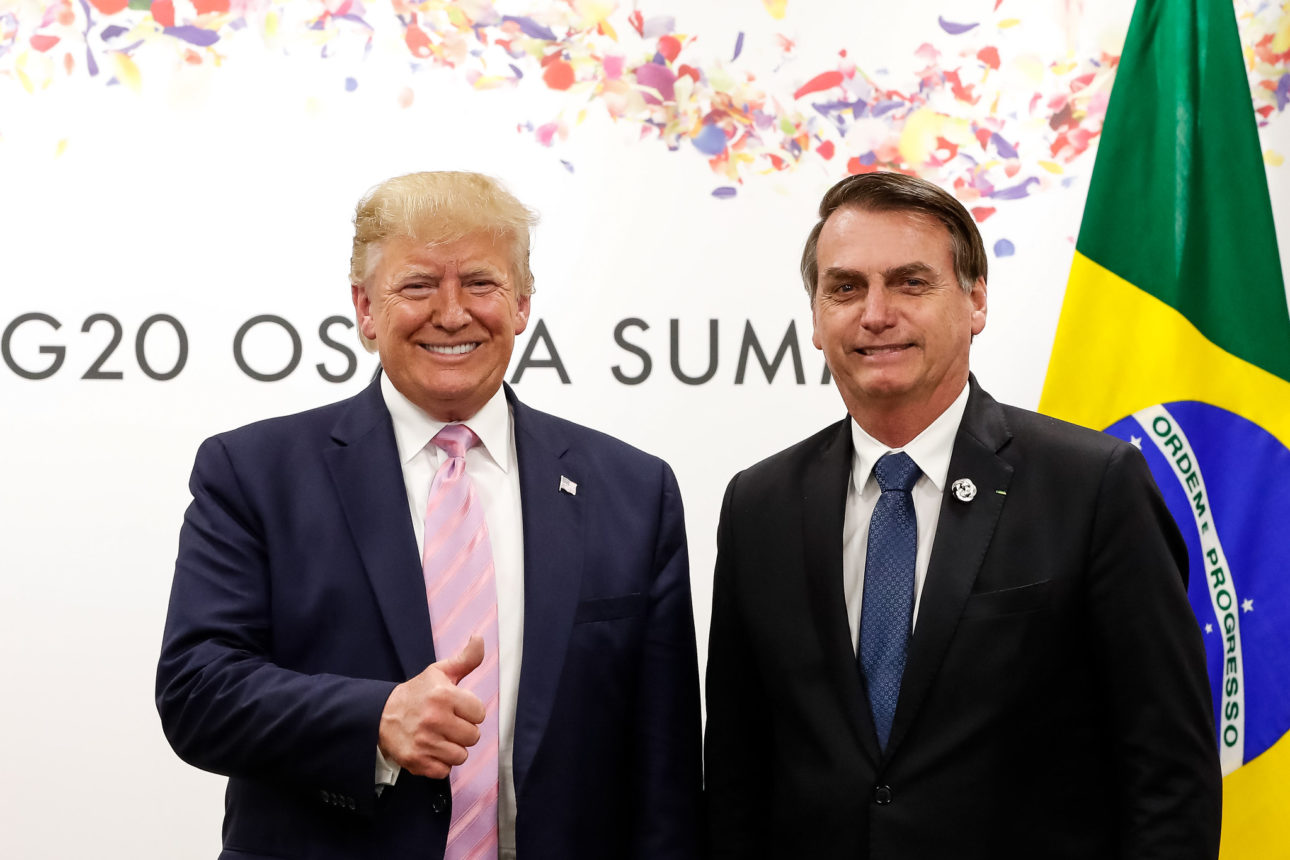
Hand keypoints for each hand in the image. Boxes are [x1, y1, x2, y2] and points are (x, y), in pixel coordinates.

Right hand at [377, 636, 486, 778]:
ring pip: (461, 755)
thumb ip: (465, 659)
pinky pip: (445, 771)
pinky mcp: (417, 761)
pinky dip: (440, 763)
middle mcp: (435, 719)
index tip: (457, 709)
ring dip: (453, 748)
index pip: (479, 713)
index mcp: (444, 696)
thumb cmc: (416, 693)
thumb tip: (480, 638)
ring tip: (440, 737)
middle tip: (448, 724)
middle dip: (463, 731)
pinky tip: (431, 750)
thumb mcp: (439, 672)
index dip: (470, 712)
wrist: (380, 715)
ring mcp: (425, 742)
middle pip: (473, 736)